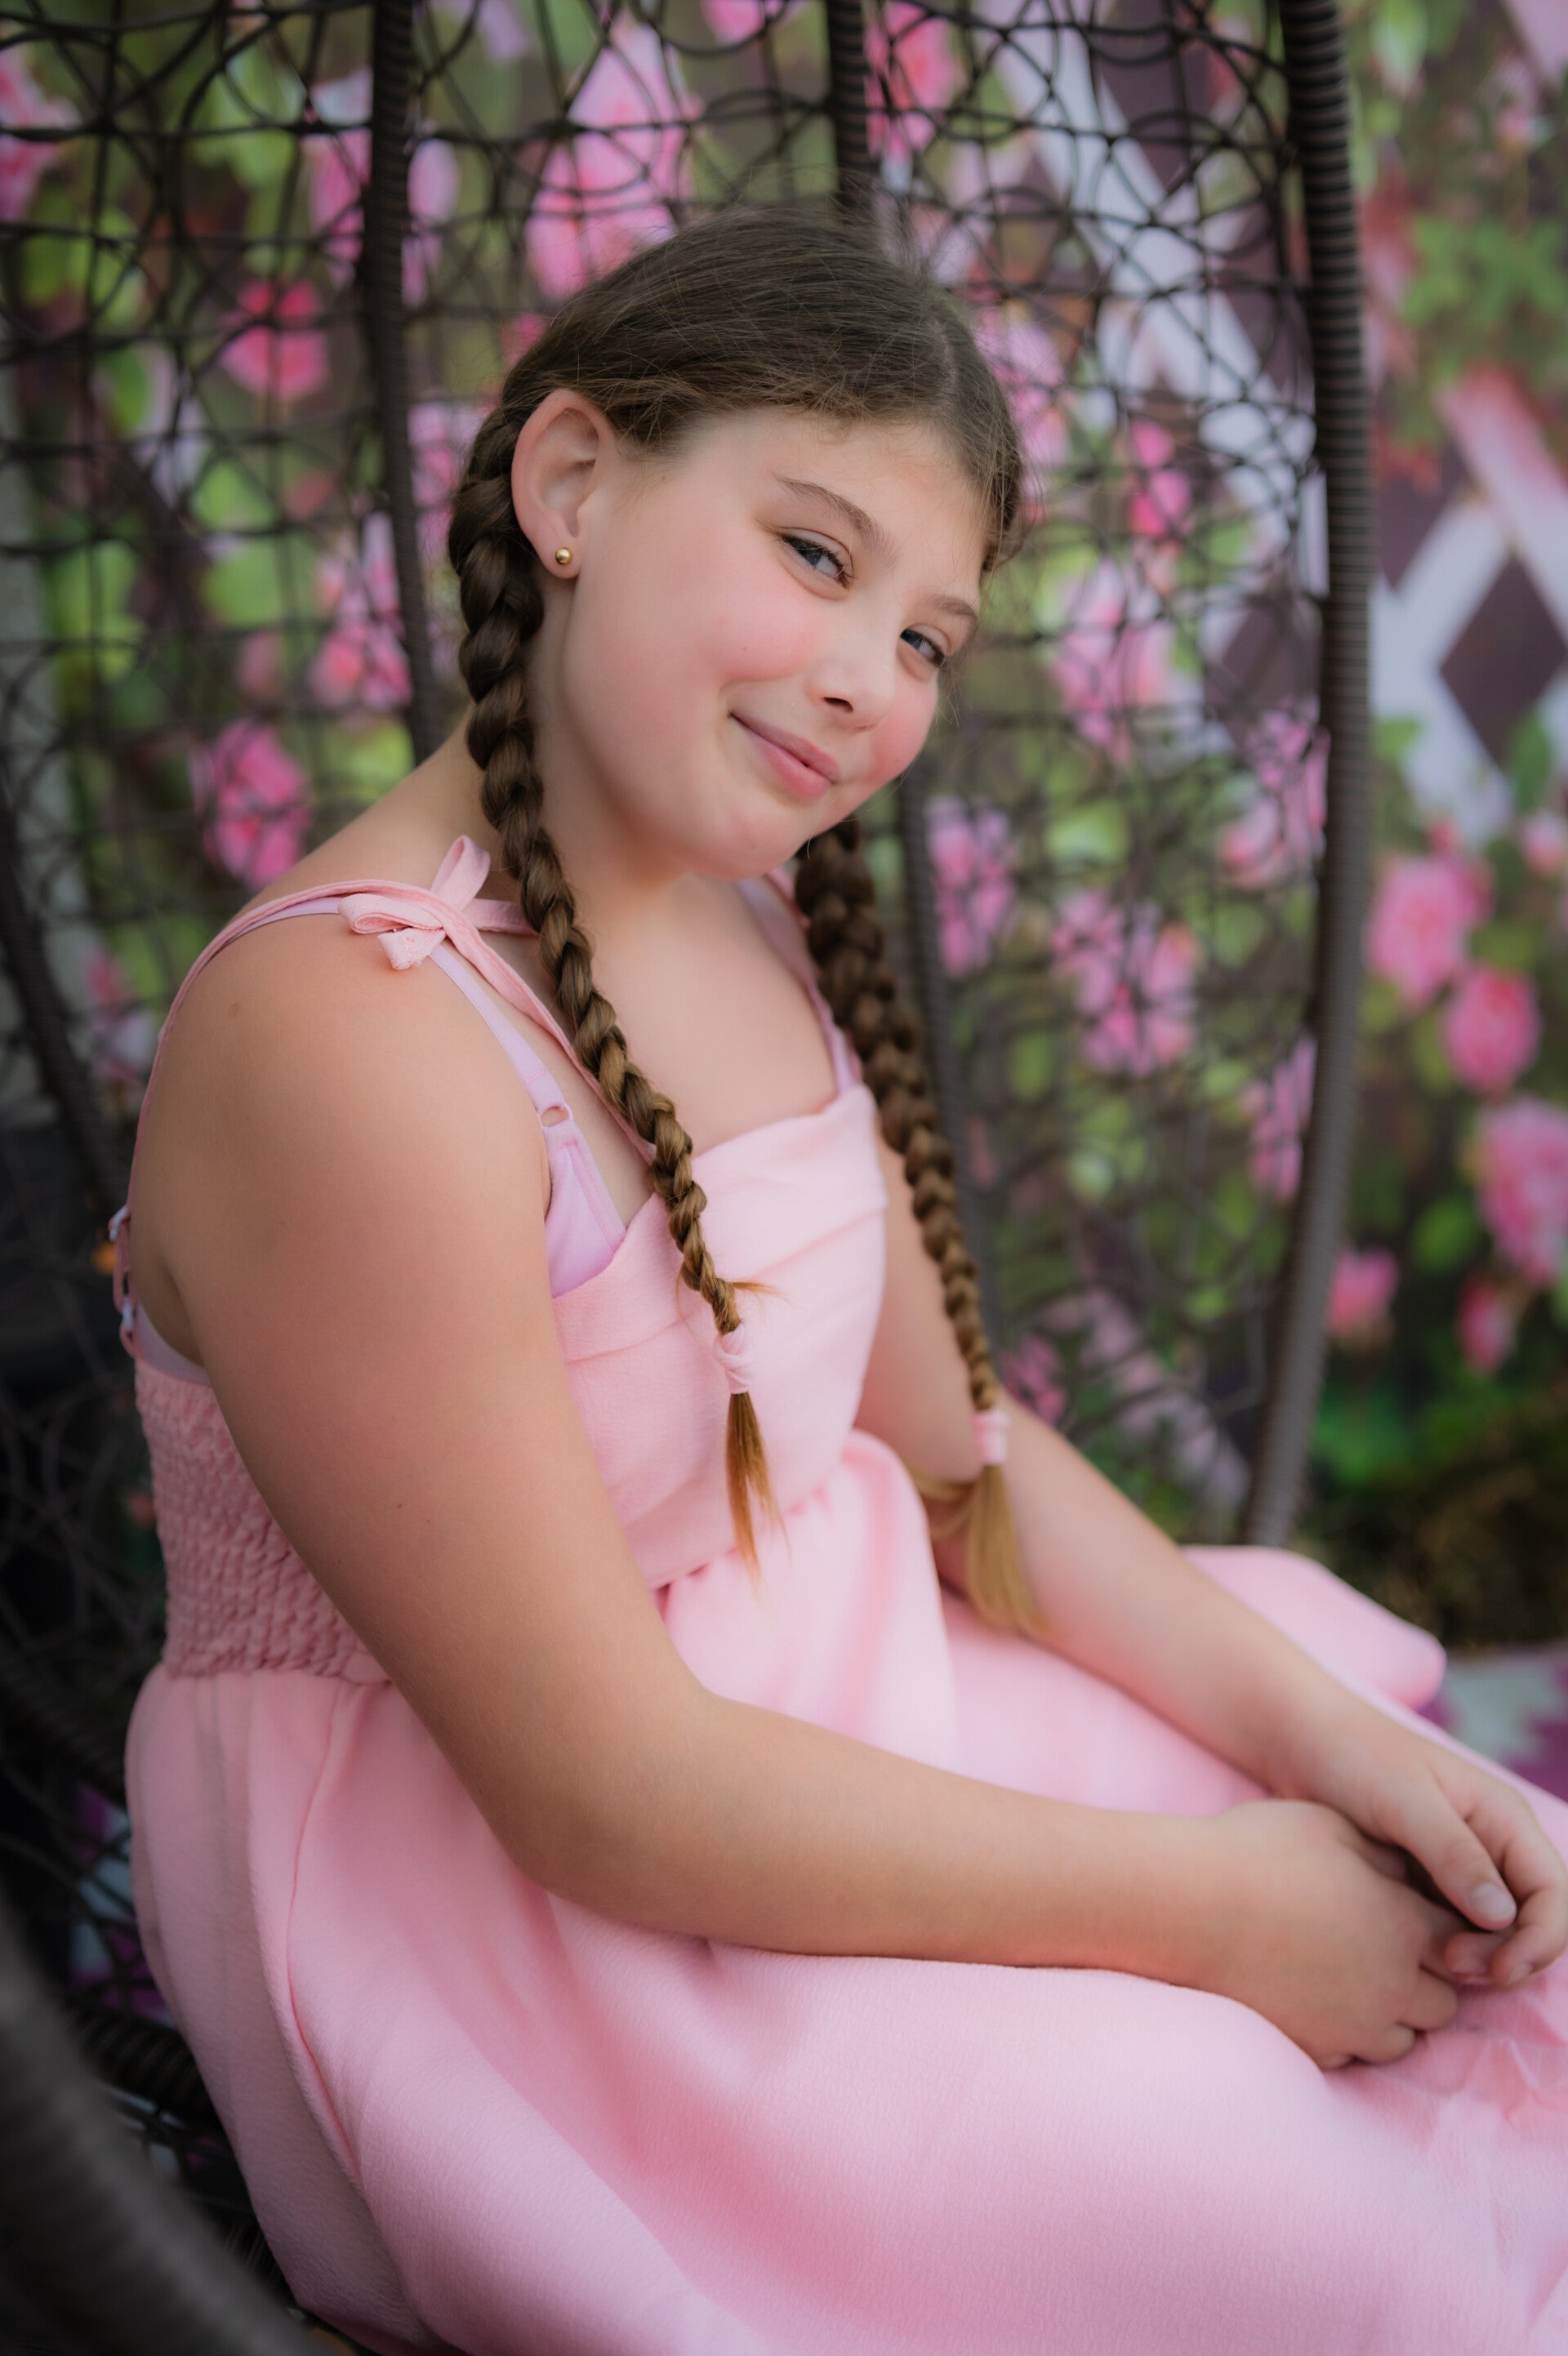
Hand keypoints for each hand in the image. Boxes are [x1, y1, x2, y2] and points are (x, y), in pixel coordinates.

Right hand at [1189, 1799, 1465, 2066]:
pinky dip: (1348, 2034)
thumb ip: (1388, 1855)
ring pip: (1405, 2038)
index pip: (1459, 1940)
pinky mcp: (1317, 2051)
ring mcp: (1354, 2026)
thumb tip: (1413, 1878)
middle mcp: (1392, 1985)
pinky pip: (1354, 2056)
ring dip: (1393, 2013)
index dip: (1441, 1926)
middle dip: (1426, 1978)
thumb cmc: (1258, 1853)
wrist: (1188, 1907)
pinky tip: (1317, 1999)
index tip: (1411, 1913)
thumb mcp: (1332, 1827)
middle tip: (1384, 1948)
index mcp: (1404, 1925)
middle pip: (1444, 2001)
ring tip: (1353, 1979)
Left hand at [1277, 1698, 1567, 1994]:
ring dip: (1480, 1960)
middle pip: (1533, 1922)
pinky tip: (1416, 1955)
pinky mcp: (1433, 1886)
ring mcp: (1466, 1869)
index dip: (1540, 1940)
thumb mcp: (1404, 1801)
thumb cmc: (1355, 1758)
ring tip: (1434, 1963)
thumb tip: (1502, 1916)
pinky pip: (1459, 1930)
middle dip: (1508, 1956)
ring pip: (1498, 1935)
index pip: (1554, 1893)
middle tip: (1451, 1967)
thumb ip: (1453, 1854)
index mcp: (1504, 1819)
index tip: (1499, 1969)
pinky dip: (1450, 1950)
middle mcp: (1496, 1847)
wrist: (1305, 1744)